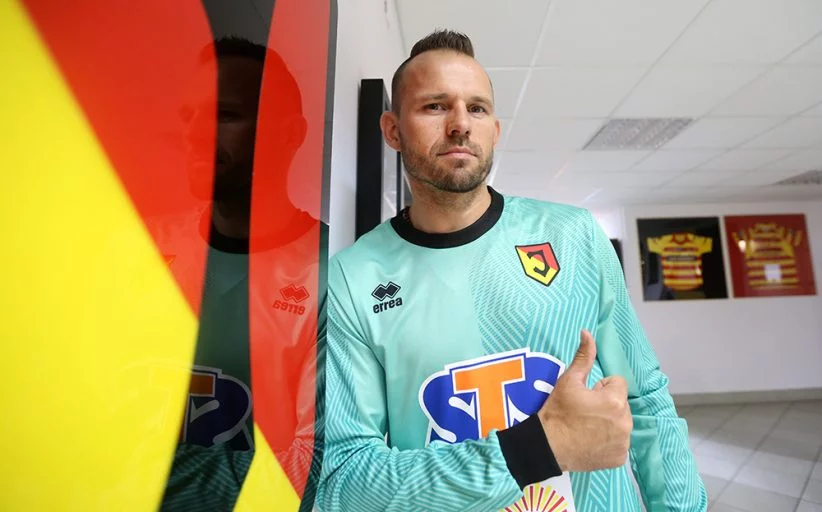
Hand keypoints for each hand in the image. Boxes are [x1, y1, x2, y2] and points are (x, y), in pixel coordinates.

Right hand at [538, 330, 631, 471]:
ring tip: (586, 427)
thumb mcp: (568, 381)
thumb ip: (584, 357)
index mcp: (615, 400)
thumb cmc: (557, 411)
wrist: (547, 446)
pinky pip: (619, 442)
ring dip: (609, 422)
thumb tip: (587, 332)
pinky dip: (608, 442)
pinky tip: (591, 441)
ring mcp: (623, 442)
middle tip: (584, 413)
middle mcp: (625, 422)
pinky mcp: (619, 458)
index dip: (599, 389)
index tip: (584, 398)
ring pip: (620, 423)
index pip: (617, 384)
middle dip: (606, 405)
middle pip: (620, 403)